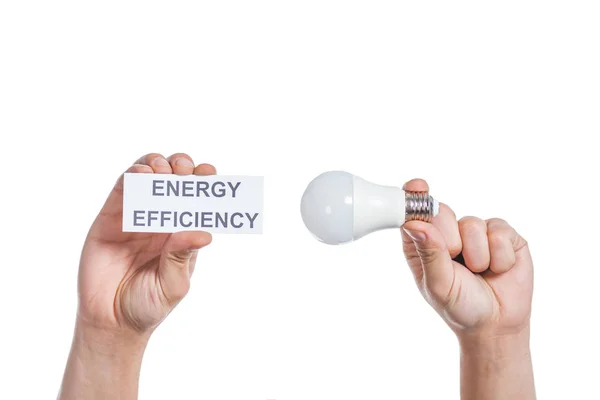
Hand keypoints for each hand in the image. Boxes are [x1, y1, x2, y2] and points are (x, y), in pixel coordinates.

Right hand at [59, 153, 215, 398]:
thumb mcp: (172, 285)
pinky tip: (140, 174)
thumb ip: (182, 258)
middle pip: (173, 182)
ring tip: (162, 169)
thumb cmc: (148, 305)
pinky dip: (130, 177)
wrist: (111, 322)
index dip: (203, 182)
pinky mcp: (110, 218)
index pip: (195, 200)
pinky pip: (120, 191)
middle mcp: (160, 221)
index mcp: (181, 234)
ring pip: (147, 179)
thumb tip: (204, 234)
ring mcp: (135, 217)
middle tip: (183, 169)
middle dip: (181, 168)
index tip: (210, 172)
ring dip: (156, 165)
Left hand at [401, 179, 532, 339]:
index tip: (416, 187)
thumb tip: (413, 223)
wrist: (497, 325)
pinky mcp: (503, 234)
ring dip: (478, 256)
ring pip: (473, 224)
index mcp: (422, 242)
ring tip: (479, 272)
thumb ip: (429, 253)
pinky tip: (498, 269)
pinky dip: (499, 257)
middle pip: (442, 211)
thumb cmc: (460, 306)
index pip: (413, 212)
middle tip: (458, 264)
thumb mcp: (439, 284)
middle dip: (450, 240)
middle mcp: (447, 232)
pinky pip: (499, 232)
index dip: (414, 197)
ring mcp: (475, 230)